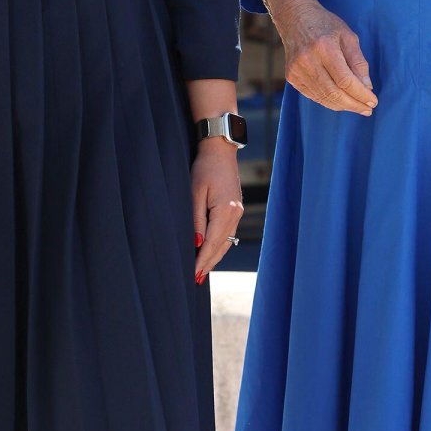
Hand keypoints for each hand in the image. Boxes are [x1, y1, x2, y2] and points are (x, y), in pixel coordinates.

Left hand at [192, 141, 243, 280]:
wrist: (221, 151)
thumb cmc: (204, 168)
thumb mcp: (195, 193)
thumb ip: (196, 220)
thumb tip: (196, 244)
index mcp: (226, 211)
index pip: (211, 243)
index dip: (201, 260)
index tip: (192, 274)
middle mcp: (236, 214)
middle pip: (220, 246)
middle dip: (208, 263)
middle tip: (195, 280)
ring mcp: (238, 212)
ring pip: (226, 242)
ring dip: (214, 257)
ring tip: (202, 271)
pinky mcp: (236, 210)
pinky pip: (227, 234)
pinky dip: (218, 246)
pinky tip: (210, 252)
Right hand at [267, 0, 377, 115]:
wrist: (295, 18)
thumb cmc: (325, 25)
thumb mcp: (348, 36)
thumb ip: (358, 62)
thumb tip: (366, 87)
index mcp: (324, 47)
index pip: (345, 80)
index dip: (361, 94)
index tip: (373, 101)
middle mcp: (308, 60)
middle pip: (334, 93)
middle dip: (354, 104)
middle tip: (368, 109)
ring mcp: (297, 70)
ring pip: (324, 97)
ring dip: (343, 105)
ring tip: (357, 106)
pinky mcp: (292, 77)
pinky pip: (314, 96)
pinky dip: (330, 101)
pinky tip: (341, 101)